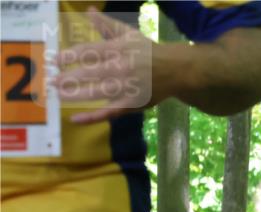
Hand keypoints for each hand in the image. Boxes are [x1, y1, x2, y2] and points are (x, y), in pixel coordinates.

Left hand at [54, 8, 158, 123]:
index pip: (89, 52)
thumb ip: (107, 25)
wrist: (177, 71)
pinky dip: (92, 117)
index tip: (55, 60)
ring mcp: (127, 88)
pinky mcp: (131, 104)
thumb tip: (89, 11)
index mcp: (119, 50)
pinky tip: (75, 118)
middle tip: (51, 79)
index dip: (69, 56)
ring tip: (58, 94)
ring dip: (75, 94)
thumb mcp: (129, 35)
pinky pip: (109, 112)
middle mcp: (122, 69)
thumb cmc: (149, 52)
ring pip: (97, 93)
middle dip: (68, 77)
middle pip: (90, 73)